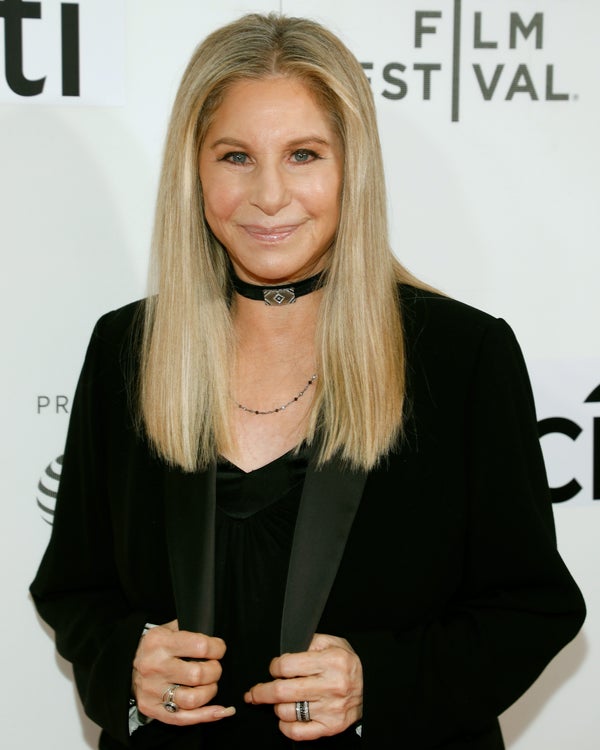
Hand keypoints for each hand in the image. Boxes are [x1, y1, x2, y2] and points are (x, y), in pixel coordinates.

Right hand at [131, 619, 234, 724]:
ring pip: (192, 699)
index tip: (219, 649)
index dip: (217, 648)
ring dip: (210, 692)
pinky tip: (219, 711)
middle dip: (215, 671)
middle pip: (198, 674)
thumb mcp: (167, 629)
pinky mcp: (151, 708)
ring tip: (210, 684)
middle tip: (214, 667)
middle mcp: (155, 666)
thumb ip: (190, 629)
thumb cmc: (155, 647)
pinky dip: (205, 716)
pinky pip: (183, 718)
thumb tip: (215, 638)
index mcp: (160, 642)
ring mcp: (153, 690)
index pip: (200, 646)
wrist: (126, 665)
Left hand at [244, 633, 362, 739]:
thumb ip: (309, 642)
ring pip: (286, 712)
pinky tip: (285, 717)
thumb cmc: (346, 664)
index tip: (274, 668)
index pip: (287, 666)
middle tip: (253, 692)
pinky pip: (298, 732)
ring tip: (279, 700)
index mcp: (331, 661)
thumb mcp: (333, 643)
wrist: (371, 687)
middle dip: (261, 692)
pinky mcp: (331, 727)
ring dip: (276, 707)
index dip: (274, 666)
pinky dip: (285, 726)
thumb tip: (284, 649)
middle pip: (282, 692)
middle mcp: (331, 686)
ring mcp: (331, 709)